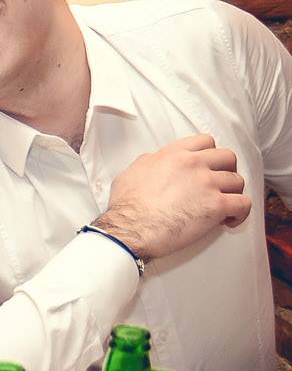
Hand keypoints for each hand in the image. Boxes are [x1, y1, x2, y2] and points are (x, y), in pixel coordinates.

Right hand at [95, 134, 249, 261]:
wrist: (130, 228)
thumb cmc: (127, 206)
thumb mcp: (131, 172)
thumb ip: (149, 162)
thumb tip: (154, 162)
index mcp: (173, 155)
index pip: (205, 142)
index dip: (210, 154)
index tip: (208, 165)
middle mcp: (194, 164)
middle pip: (227, 157)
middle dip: (226, 170)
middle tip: (219, 184)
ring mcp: (207, 184)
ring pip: (238, 181)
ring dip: (232, 193)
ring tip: (224, 205)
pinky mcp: (216, 206)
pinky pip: (243, 204)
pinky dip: (240, 213)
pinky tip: (229, 219)